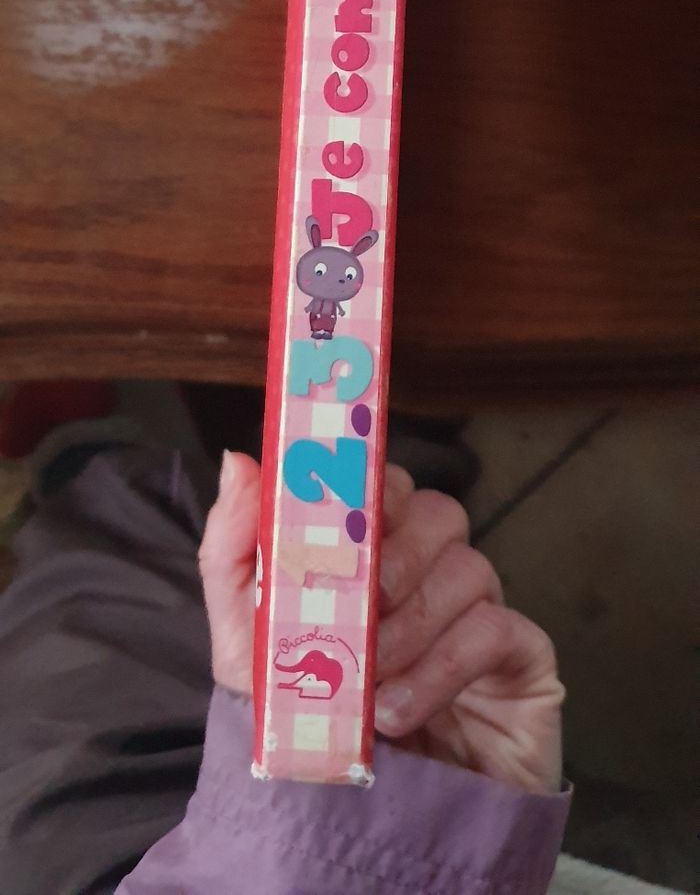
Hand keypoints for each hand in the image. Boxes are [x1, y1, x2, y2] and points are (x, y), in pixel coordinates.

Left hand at [199, 452, 563, 795]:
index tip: (344, 512)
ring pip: (470, 567)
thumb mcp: (248, 647)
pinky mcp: (524, 664)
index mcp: (378, 557)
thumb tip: (240, 462)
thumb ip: (235, 554)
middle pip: (439, 512)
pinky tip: (400, 710)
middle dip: (394, 556)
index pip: (388, 487)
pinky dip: (442, 666)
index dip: (370, 487)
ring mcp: (483, 617)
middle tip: (361, 604)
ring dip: (410, 625)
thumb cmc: (309, 734)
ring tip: (370, 686)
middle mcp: (435, 577)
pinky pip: (499, 629)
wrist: (366, 841)